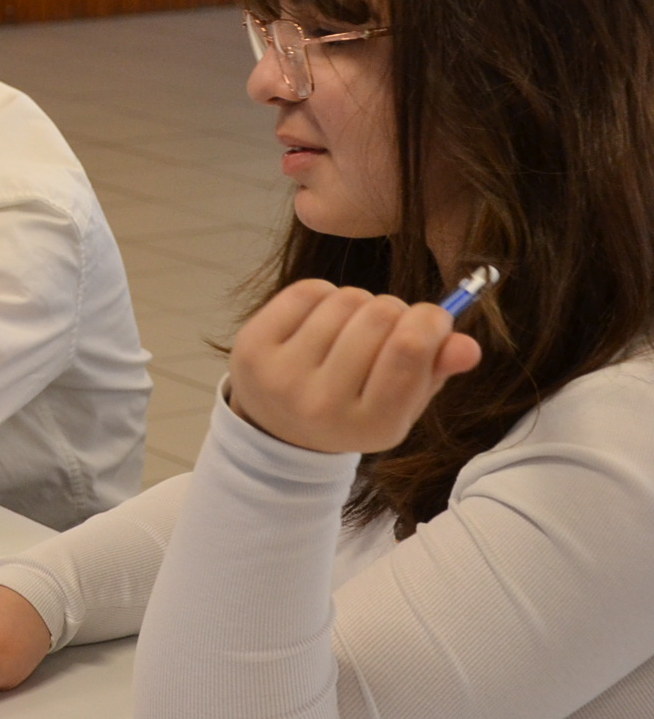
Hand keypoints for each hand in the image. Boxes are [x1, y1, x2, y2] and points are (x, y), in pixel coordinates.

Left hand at [227, 280, 480, 453]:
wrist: (278, 427)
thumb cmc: (354, 408)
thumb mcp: (402, 404)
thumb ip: (435, 373)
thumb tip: (467, 344)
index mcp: (370, 426)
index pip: (409, 351)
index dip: (431, 321)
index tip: (434, 319)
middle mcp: (320, 405)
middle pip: (379, 317)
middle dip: (396, 310)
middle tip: (391, 325)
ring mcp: (280, 375)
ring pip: (345, 299)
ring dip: (360, 303)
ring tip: (354, 327)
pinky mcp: (251, 347)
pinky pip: (307, 291)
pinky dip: (325, 294)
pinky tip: (322, 319)